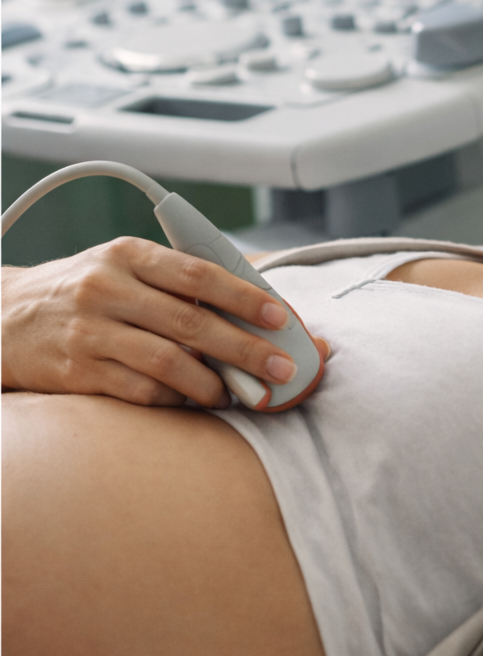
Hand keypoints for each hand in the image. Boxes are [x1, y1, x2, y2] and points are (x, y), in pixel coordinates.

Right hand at [0, 238, 328, 407]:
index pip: (197, 273)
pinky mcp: (78, 373)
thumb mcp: (120, 264)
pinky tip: (196, 401)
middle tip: (282, 368)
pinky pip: (140, 391)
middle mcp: (107, 289)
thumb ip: (174, 278)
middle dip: (245, 349)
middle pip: (191, 322)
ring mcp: (90, 333)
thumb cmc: (80, 289)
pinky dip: (175, 399)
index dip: (244, 296)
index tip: (281, 317)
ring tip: (242, 394)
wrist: (5, 318)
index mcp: (127, 254)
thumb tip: (249, 302)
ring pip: (168, 363)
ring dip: (214, 383)